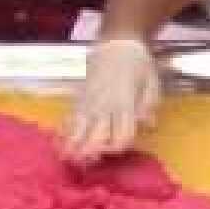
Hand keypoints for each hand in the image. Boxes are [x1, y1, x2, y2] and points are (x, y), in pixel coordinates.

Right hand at [62, 39, 159, 163]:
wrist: (118, 44)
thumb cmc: (139, 65)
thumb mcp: (152, 83)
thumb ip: (149, 106)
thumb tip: (147, 124)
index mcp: (125, 104)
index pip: (121, 133)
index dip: (117, 146)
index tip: (112, 152)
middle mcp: (105, 106)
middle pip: (96, 134)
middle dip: (89, 151)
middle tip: (82, 164)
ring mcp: (90, 103)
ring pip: (79, 127)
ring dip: (72, 144)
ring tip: (64, 159)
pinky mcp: (80, 98)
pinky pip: (70, 117)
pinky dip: (62, 131)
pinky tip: (57, 143)